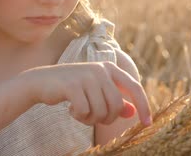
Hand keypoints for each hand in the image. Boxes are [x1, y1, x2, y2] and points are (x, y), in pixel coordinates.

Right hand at [20, 62, 151, 125]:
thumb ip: (115, 100)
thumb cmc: (73, 89)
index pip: (135, 87)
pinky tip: (70, 109)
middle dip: (107, 118)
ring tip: (80, 111)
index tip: (148, 123)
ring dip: (90, 118)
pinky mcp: (72, 85)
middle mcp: (100, 69)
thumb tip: (133, 112)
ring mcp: (86, 75)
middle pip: (117, 106)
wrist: (42, 82)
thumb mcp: (97, 92)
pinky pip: (85, 112)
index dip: (144, 106)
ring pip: (101, 111)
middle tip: (93, 116)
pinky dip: (79, 116)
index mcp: (110, 68)